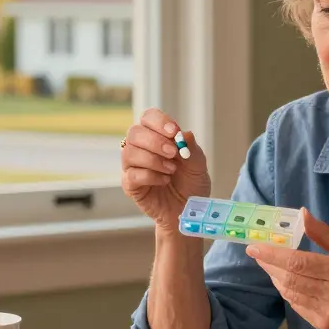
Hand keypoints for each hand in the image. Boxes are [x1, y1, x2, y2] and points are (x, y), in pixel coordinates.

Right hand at [120, 108, 211, 228]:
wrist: (188, 211)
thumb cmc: (191, 185)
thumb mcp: (198, 166)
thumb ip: (192, 149)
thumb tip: (184, 134)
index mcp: (156, 136)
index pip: (148, 118)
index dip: (158, 121)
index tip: (174, 131)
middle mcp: (140, 148)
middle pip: (134, 132)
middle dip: (155, 141)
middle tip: (173, 153)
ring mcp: (132, 166)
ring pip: (129, 152)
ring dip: (153, 160)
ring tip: (171, 170)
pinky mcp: (129, 185)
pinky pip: (131, 174)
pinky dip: (150, 176)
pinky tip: (164, 181)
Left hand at [246, 208, 328, 328]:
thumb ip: (324, 233)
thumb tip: (302, 214)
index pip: (298, 262)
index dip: (273, 255)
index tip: (255, 247)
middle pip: (290, 279)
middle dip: (269, 265)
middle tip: (258, 253)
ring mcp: (327, 312)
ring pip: (290, 293)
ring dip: (275, 278)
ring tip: (269, 265)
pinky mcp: (322, 324)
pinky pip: (297, 306)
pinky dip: (287, 291)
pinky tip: (284, 281)